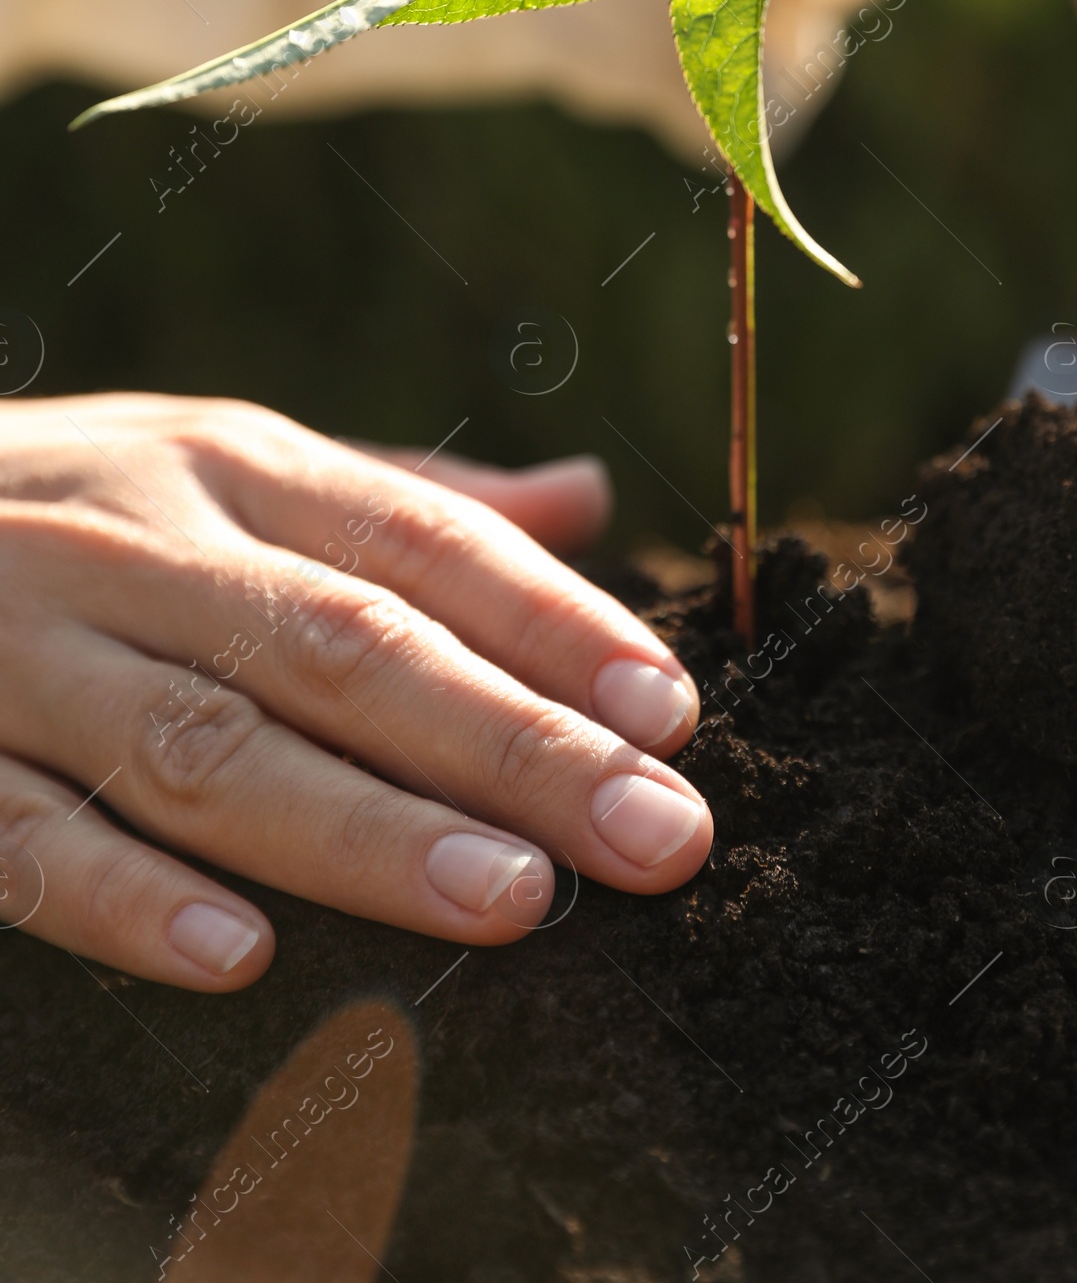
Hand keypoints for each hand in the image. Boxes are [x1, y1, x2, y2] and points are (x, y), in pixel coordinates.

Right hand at [0, 394, 709, 990]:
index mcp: (232, 466)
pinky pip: (26, 833)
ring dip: (363, 828)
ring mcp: (27, 649)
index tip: (671, 710)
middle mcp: (141, 544)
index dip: (551, 622)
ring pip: (211, 745)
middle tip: (654, 832)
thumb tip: (585, 498)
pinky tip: (236, 957)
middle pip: (348, 647)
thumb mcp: (227, 459)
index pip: (420, 542)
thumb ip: (400, 498)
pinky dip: (125, 896)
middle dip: (512, 744)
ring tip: (511, 899)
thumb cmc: (73, 498)